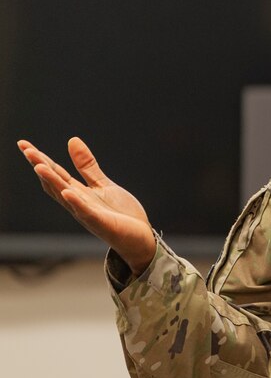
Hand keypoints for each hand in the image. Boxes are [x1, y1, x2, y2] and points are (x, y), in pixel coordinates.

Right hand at [18, 137, 155, 274]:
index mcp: (77, 193)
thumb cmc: (119, 213)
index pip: (55, 173)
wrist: (139, 237)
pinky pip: (85, 211)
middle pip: (55, 182)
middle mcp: (77, 203)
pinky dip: (76, 202)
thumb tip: (72, 140)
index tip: (24, 144)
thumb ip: (86, 166)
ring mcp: (86, 213)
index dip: (40, 159)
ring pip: (65, 196)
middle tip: (26, 149)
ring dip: (52, 181)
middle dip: (40, 166)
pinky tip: (67, 191)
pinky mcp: (100, 222)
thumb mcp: (102, 184)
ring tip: (38, 166)